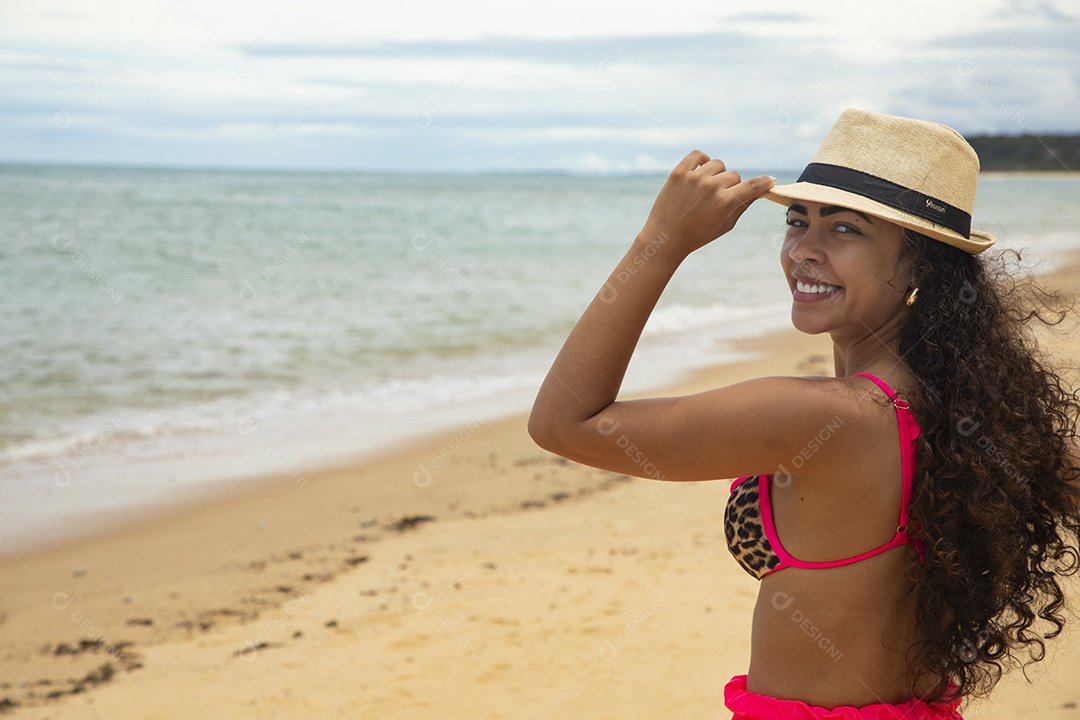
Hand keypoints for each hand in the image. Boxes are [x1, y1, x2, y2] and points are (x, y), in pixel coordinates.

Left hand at [639, 150, 774, 255]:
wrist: (665, 238)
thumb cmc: (697, 235)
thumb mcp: (725, 225)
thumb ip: (743, 205)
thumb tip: (760, 190)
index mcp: (725, 202)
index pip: (753, 185)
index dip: (764, 182)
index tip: (769, 181)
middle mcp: (711, 187)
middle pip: (734, 176)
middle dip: (731, 186)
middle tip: (718, 199)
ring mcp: (694, 178)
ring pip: (718, 164)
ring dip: (717, 174)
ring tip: (706, 189)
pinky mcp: (679, 173)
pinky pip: (698, 155)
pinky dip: (702, 160)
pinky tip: (700, 171)